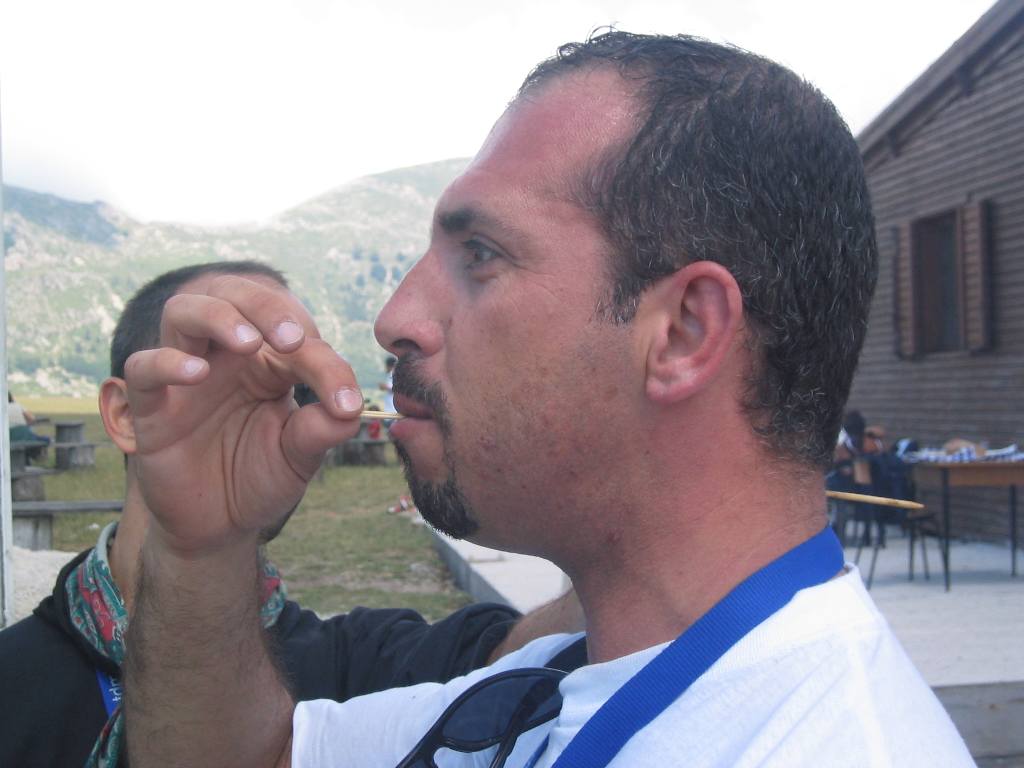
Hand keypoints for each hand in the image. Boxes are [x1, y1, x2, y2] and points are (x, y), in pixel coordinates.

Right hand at [123, 275, 363, 552]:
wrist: (219, 527)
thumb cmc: (259, 478)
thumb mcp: (299, 456)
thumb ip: (322, 429)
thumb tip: (349, 410)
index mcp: (268, 362)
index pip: (297, 338)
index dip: (325, 364)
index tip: (346, 403)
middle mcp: (225, 358)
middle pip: (233, 294)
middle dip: (266, 306)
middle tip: (294, 338)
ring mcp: (185, 377)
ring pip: (183, 311)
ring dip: (219, 317)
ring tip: (249, 344)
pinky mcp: (150, 407)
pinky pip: (143, 367)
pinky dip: (167, 362)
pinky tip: (196, 374)